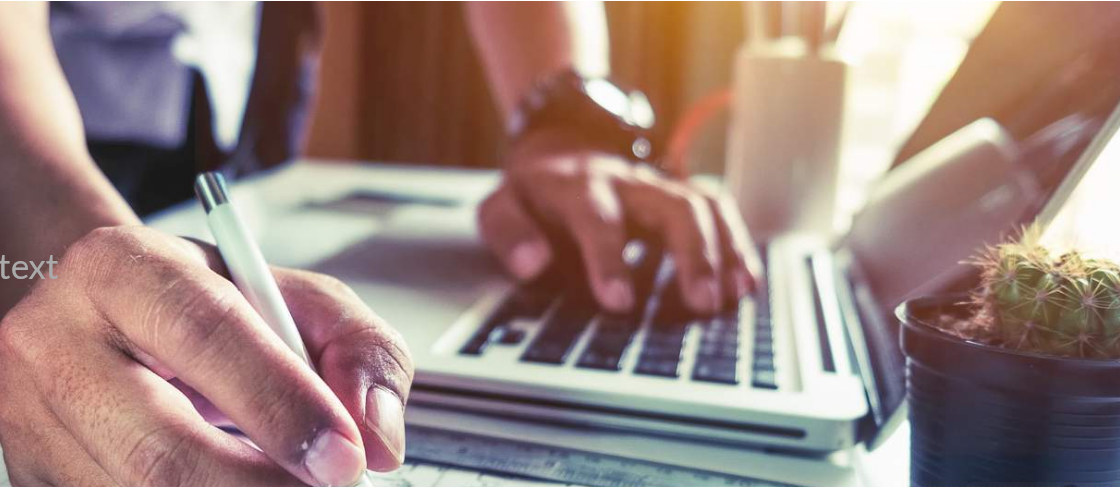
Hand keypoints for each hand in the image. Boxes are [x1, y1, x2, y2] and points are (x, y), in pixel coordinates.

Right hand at [0, 226, 412, 486]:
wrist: (112, 324)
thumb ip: (356, 347)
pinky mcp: (34, 473)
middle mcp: (58, 340)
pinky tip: (240, 486)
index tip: (346, 456)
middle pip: (161, 448)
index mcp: (122, 268)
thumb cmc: (204, 309)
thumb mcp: (292, 298)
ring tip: (289, 483)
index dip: (283, 403)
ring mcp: (32, 418)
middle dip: (261, 486)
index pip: (205, 334)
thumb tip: (378, 434)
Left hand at [479, 130, 762, 314]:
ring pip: (703, 205)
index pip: (597, 217)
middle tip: (701, 303)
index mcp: (577, 186)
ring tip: (731, 297)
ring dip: (723, 252)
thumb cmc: (533, 193)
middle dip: (692, 253)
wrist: (562, 144)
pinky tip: (746, 283)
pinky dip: (736, 245)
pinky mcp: (679, 193)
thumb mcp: (501, 206)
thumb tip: (532, 264)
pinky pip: (717, 209)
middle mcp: (626, 181)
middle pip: (672, 206)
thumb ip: (509, 233)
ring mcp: (658, 185)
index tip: (619, 302)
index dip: (609, 259)